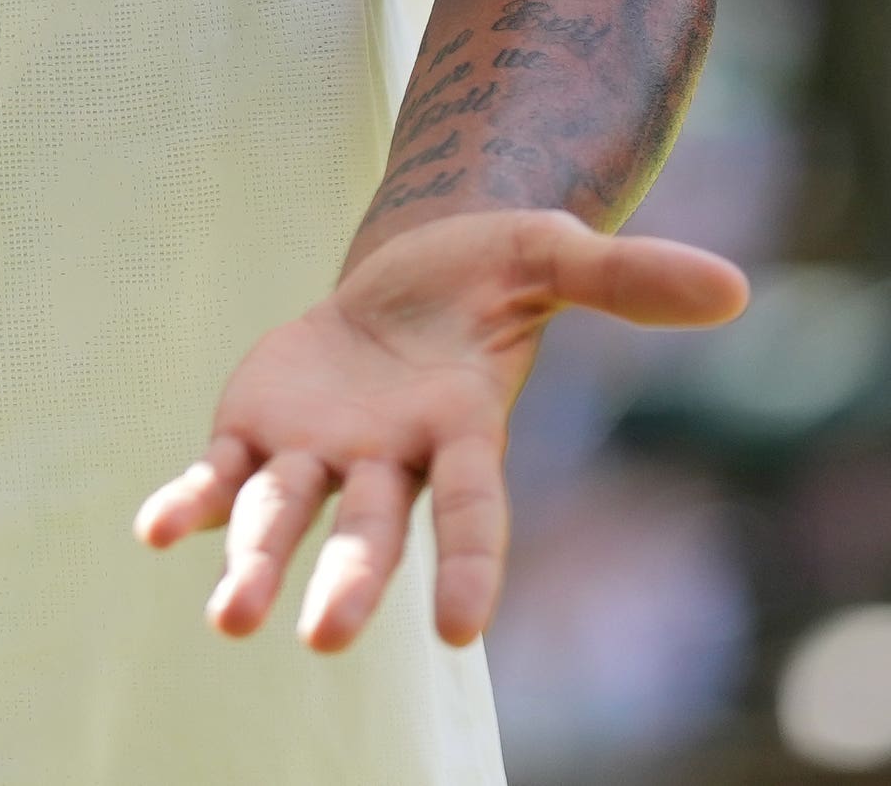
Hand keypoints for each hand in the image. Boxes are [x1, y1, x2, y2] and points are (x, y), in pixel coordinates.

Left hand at [135, 210, 746, 651]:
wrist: (411, 272)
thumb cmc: (491, 270)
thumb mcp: (555, 253)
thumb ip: (629, 278)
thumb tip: (735, 288)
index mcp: (462, 430)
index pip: (473, 509)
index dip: (472, 563)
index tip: (464, 629)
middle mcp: (389, 462)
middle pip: (369, 530)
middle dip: (350, 582)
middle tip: (324, 637)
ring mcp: (320, 454)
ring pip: (284, 516)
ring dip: (254, 564)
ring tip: (229, 619)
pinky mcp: (259, 431)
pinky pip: (220, 478)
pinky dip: (189, 504)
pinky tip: (155, 530)